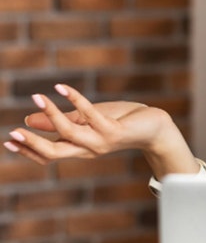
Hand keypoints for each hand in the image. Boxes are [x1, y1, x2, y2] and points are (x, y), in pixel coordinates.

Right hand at [4, 84, 199, 178]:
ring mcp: (101, 141)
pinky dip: (75, 99)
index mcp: (80, 148)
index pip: (49, 155)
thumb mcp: (88, 119)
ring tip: (37, 96)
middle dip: (32, 144)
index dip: (28, 150)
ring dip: (51, 114)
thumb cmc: (122, 122)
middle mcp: (88, 149)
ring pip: (69, 133)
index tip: (8, 142)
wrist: (155, 127)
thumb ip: (63, 121)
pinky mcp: (113, 130)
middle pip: (54, 152)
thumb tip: (30, 120)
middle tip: (13, 133)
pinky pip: (90, 115)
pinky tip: (62, 88)